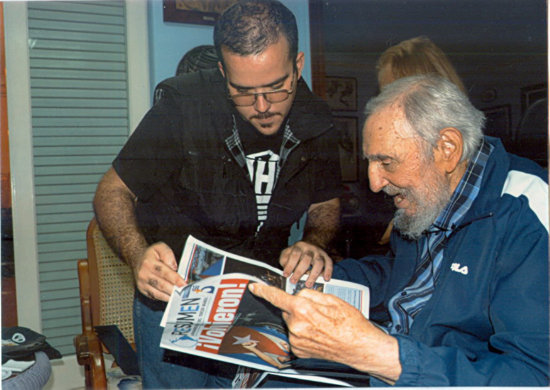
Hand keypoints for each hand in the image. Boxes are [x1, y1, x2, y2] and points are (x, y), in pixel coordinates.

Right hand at [133, 242, 185, 301]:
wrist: (137, 259)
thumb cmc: (151, 254)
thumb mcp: (160, 247)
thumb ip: (167, 254)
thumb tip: (173, 267)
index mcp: (149, 263)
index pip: (164, 272)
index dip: (175, 279)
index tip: (183, 284)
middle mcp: (143, 274)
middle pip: (161, 285)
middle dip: (174, 289)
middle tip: (184, 292)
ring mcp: (142, 284)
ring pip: (158, 293)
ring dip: (170, 295)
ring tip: (180, 295)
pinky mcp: (143, 290)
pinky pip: (155, 296)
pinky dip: (164, 298)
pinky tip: (172, 297)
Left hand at [248, 283, 401, 383]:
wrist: (359, 347)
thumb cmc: (350, 324)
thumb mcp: (332, 299)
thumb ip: (310, 294)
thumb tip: (298, 295)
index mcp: (303, 310)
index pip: (278, 297)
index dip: (264, 291)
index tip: (254, 287)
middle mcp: (296, 326)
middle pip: (288, 309)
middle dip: (298, 307)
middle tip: (318, 311)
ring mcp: (297, 341)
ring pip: (292, 322)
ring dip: (301, 320)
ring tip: (322, 325)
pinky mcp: (299, 351)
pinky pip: (295, 335)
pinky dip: (303, 332)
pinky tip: (318, 334)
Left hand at [279, 241, 332, 286]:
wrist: (310, 244)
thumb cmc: (296, 253)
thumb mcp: (287, 254)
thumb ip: (285, 261)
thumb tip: (286, 273)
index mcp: (299, 247)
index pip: (295, 255)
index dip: (290, 265)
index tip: (286, 275)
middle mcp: (310, 249)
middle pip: (306, 259)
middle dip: (299, 271)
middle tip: (294, 281)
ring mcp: (319, 252)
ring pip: (318, 262)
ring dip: (314, 274)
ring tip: (308, 284)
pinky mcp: (326, 257)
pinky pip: (329, 263)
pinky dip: (328, 271)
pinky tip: (326, 279)